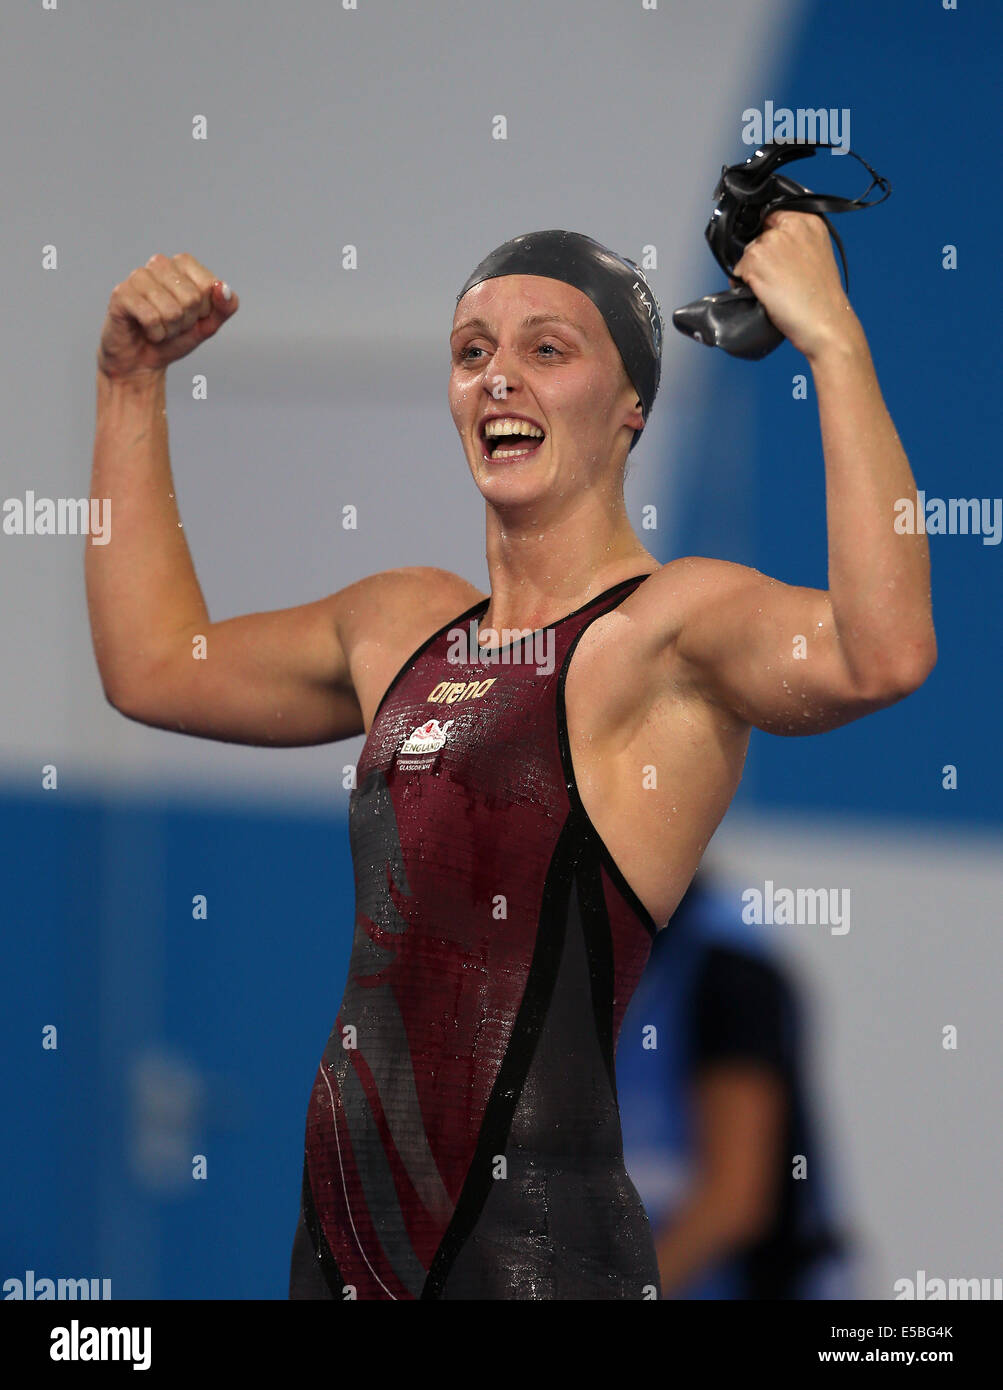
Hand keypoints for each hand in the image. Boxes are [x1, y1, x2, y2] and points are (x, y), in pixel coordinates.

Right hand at [97, 252, 238, 380]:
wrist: (142, 361)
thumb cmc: (175, 338)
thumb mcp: (208, 325)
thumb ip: (225, 307)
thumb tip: (222, 287)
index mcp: (183, 264)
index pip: (210, 286)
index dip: (205, 310)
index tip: (192, 315)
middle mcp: (160, 264)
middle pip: (192, 299)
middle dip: (186, 322)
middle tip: (172, 324)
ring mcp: (138, 276)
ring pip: (172, 310)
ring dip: (170, 330)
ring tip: (159, 327)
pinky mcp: (121, 293)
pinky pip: (152, 318)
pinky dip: (155, 334)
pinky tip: (146, 331)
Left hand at [730, 211, 861, 360]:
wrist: (824, 322)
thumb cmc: (821, 298)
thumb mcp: (816, 255)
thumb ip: (795, 242)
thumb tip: (767, 243)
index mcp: (809, 221)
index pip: (774, 215)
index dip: (769, 237)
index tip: (774, 256)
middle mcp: (790, 225)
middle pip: (758, 235)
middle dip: (761, 257)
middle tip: (779, 279)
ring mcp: (772, 241)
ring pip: (746, 253)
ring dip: (752, 272)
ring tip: (775, 289)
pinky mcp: (756, 259)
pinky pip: (737, 271)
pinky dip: (744, 285)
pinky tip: (765, 294)